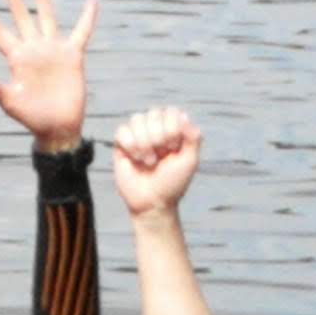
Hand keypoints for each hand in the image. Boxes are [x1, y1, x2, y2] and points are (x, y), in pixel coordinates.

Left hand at [0, 0, 97, 152]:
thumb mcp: (11, 103)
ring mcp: (53, 50)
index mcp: (16, 59)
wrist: (58, 127)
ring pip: (47, 17)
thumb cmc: (32, 118)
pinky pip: (82, 32)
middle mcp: (33, 50)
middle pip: (21, 17)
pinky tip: (92, 0)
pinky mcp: (73, 55)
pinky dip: (87, 17)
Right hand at [111, 105, 200, 219]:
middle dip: (158, 137)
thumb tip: (184, 116)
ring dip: (144, 142)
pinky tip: (135, 159)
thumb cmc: (172, 183)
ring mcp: (137, 135)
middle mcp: (155, 128)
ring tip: (149, 161)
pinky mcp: (121, 144)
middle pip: (153, 113)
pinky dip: (130, 145)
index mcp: (172, 129)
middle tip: (161, 157)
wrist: (152, 202)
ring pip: (137, 119)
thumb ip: (193, 137)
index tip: (173, 149)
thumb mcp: (190, 161)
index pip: (171, 112)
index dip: (171, 128)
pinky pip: (122, 130)